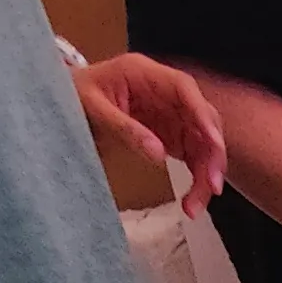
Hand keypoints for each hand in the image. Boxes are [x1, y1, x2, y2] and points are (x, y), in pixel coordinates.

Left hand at [72, 53, 225, 216]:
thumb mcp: (93, 109)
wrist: (67, 99)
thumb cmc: (76, 95)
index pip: (184, 89)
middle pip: (203, 120)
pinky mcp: (171, 136)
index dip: (202, 115)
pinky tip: (191, 202)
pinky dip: (196, 180)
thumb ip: (125, 129)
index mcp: (145, 75)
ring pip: (203, 143)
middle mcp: (165, 93)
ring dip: (206, 175)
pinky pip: (193, 158)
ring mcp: (171, 115)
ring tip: (194, 207)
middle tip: (210, 187)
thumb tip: (159, 154)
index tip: (214, 143)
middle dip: (212, 154)